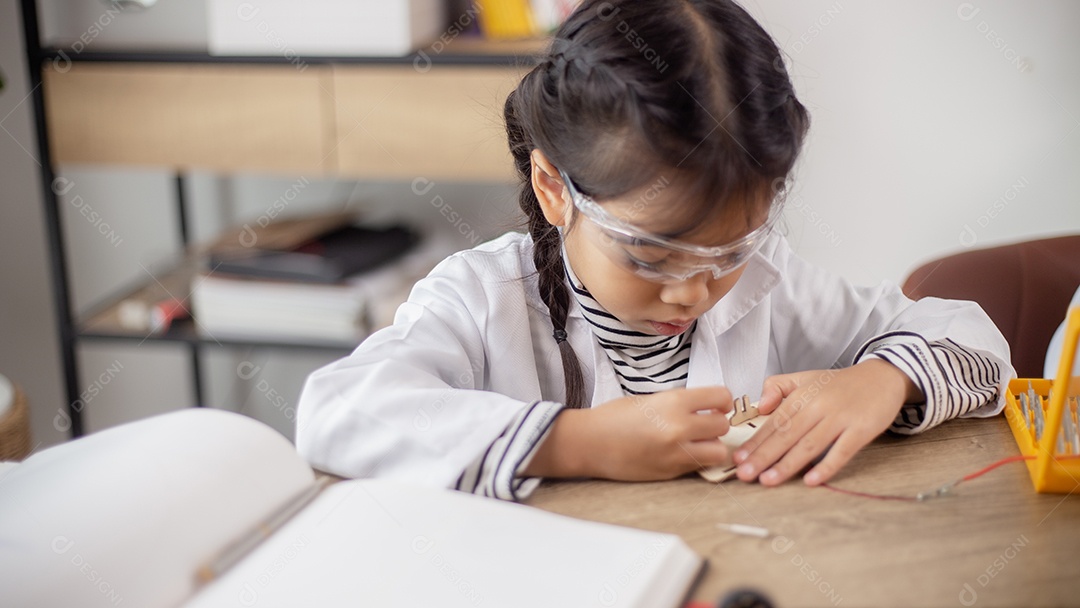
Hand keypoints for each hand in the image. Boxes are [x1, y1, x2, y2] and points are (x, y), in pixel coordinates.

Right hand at [522, 387, 733, 480]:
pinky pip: (699, 466)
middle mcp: (679, 427)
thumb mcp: (650, 399)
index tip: (719, 405)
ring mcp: (676, 452)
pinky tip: (682, 453)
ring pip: (718, 451)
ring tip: (699, 442)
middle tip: (706, 424)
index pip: (720, 397)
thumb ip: (679, 403)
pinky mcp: (671, 471)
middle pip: (723, 425)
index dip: (723, 401)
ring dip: (712, 445)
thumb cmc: (614, 417)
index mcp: (673, 402)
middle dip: (717, 424)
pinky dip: (696, 460)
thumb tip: (704, 407)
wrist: (590, 443)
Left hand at [732, 359, 919, 486]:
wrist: (882, 377)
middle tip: (745, 474)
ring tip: (768, 480)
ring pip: (809, 445)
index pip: (773, 422)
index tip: (739, 458)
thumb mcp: (804, 378)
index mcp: (802, 395)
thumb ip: (777, 387)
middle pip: (786, 435)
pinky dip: (827, 466)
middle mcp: (818, 406)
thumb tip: (761, 406)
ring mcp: (840, 418)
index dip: (755, 442)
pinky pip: (842, 451)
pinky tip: (811, 481)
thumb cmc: (839, 384)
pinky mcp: (861, 429)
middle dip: (763, 456)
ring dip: (787, 465)